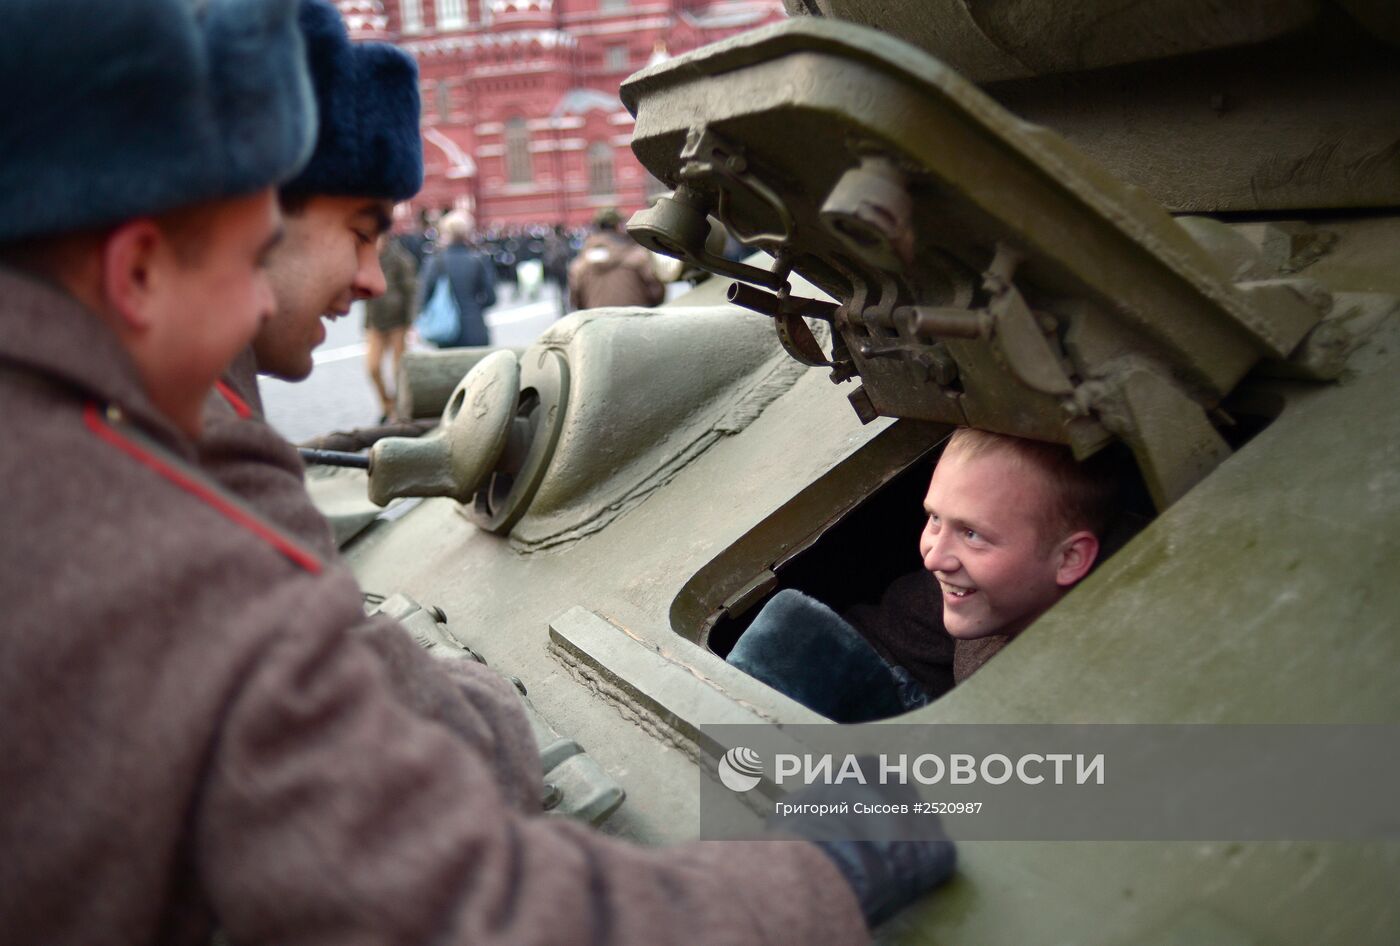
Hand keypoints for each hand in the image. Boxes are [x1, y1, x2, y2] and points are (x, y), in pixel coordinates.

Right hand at [767, 759, 955, 926]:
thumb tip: (803, 811)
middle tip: (869, 845)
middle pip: (897, 802)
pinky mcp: (941, 851)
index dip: (856, 806)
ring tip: (886, 866)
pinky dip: (922, 871)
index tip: (847, 824)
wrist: (832, 860)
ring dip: (907, 845)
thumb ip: (808, 804)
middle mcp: (900, 783)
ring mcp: (924, 816)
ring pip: (918, 829)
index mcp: (863, 767)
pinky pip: (934, 860)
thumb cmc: (804, 830)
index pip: (864, 782)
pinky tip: (902, 880)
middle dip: (886, 821)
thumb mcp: (791, 807)